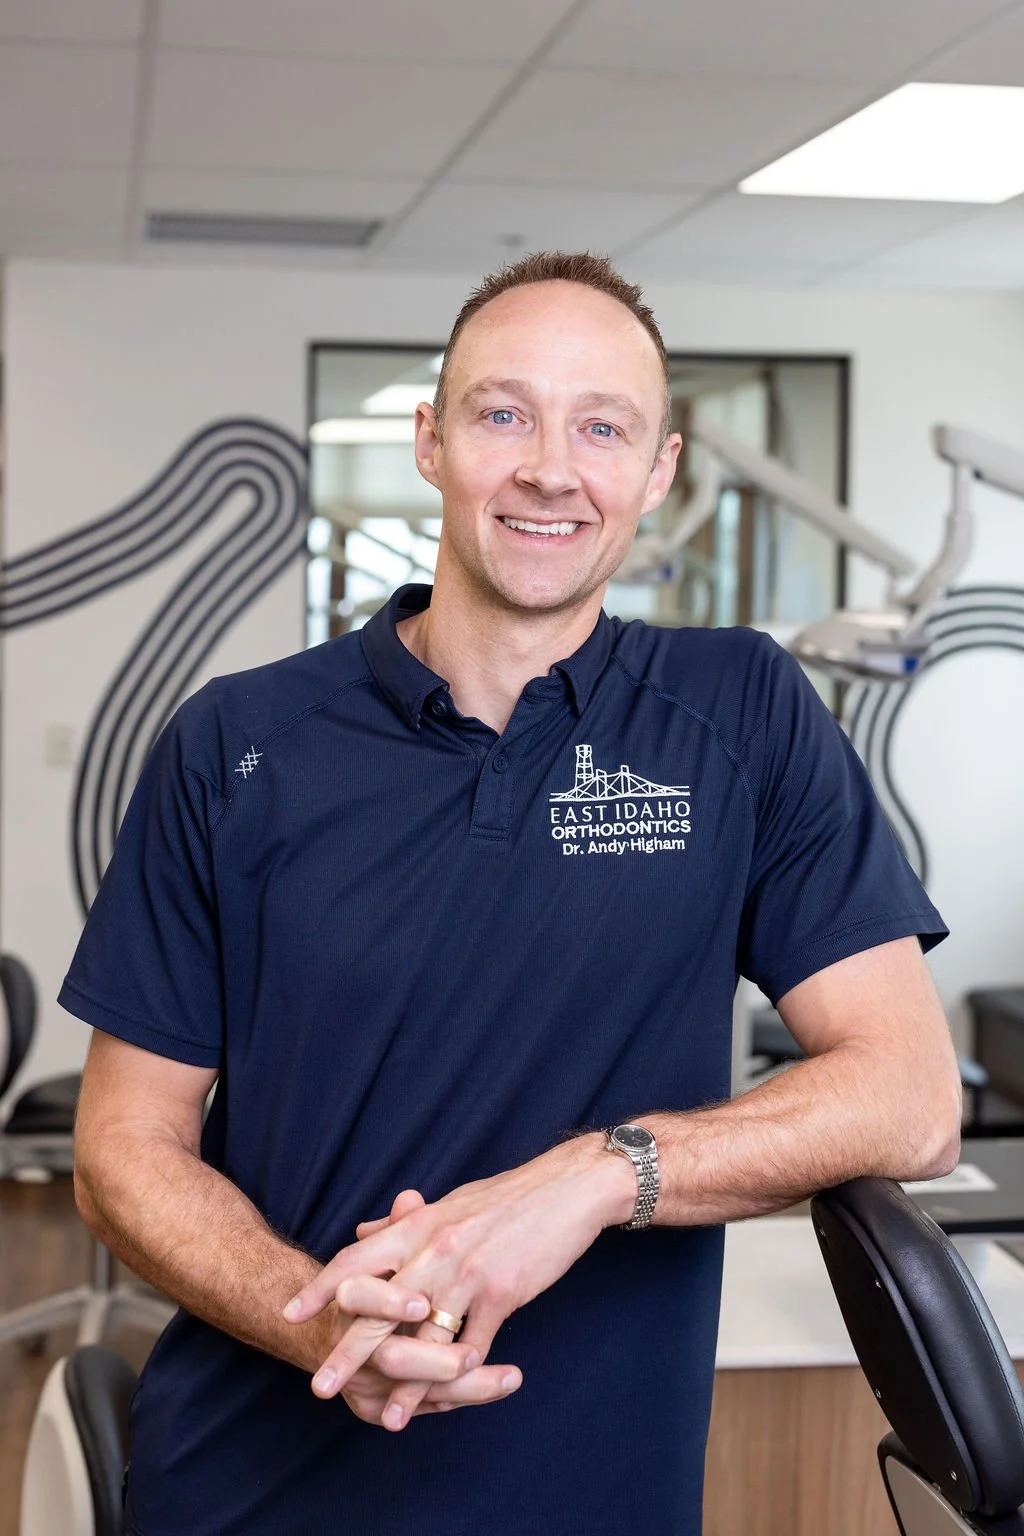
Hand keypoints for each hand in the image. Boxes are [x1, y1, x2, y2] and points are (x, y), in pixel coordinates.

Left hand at [308, 1190, 520, 1425]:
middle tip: (319, 1386)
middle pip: (379, 1308)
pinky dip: (458, 1378)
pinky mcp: (501, 1294)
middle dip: (347, 1352)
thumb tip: (361, 1233)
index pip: (356, 1258)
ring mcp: (467, 1274)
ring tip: (388, 1418)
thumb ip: (402, 1223)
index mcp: (418, 1226)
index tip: (291, 1315)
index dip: (321, 1289)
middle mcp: (435, 1250)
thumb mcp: (447, 1204)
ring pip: (425, 1339)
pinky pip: (473, 1345)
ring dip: (405, 1385)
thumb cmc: (506, 1197)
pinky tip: (447, 1402)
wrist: (566, 1189)